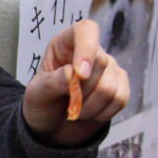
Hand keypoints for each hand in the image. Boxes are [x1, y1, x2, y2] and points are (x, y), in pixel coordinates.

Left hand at [22, 18, 129, 146]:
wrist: (53, 128)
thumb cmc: (42, 104)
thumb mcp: (36, 95)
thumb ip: (51, 83)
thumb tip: (72, 74)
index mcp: (66, 44)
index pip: (85, 30)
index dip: (86, 48)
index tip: (80, 75)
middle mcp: (91, 51)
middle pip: (100, 63)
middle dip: (81, 90)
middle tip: (67, 100)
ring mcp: (109, 68)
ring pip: (110, 87)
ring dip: (90, 106)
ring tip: (77, 109)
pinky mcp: (120, 86)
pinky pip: (120, 99)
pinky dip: (103, 113)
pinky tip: (91, 113)